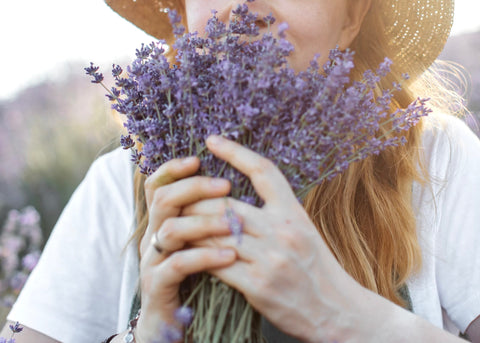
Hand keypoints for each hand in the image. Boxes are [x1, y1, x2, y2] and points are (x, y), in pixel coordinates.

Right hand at [136, 157, 236, 342]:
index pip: (159, 184)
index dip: (173, 168)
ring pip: (169, 229)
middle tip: (225, 185)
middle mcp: (153, 235)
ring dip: (203, 221)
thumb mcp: (201, 240)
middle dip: (195, 188)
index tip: (198, 159)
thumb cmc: (196, 276)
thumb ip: (208, 216)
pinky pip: (177, 265)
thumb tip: (233, 188)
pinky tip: (229, 257)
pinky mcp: (157, 285)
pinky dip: (204, 257)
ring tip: (232, 223)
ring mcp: (152, 260)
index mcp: (164, 220)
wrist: (174, 321)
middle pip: (163, 199)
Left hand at [182, 135, 368, 342]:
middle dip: (196, 200)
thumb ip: (275, 214)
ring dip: (191, 228)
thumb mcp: (303, 231)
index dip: (236, 151)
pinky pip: (216, 263)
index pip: (263, 171)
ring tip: (174, 223)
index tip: (212, 140)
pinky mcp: (258, 285)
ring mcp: (270, 258)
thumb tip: (238, 202)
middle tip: (177, 198)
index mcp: (293, 212)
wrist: (337, 311)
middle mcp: (283, 230)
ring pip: (215, 233)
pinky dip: (197, 256)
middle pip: (226, 203)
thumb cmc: (317, 269)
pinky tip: (186, 253)